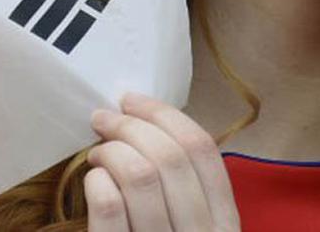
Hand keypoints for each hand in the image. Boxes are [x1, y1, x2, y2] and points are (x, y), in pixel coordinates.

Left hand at [85, 92, 240, 230]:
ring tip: (97, 155)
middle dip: (130, 125)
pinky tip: (94, 181)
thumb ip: (184, 186)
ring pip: (139, 175)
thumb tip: (144, 124)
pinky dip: (96, 181)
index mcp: (225, 222)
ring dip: (111, 151)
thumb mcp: (192, 223)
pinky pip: (109, 204)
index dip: (163, 114)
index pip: (202, 149)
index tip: (131, 100)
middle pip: (170, 156)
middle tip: (103, 119)